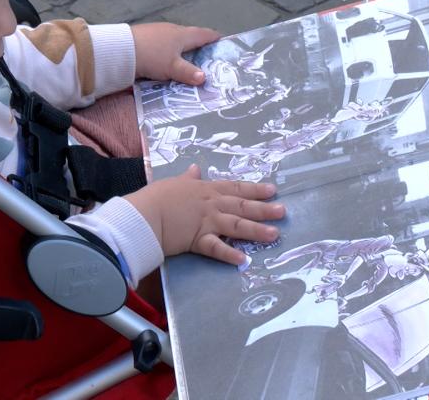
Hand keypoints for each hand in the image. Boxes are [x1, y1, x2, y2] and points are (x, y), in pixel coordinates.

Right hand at [125, 164, 284, 264]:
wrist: (145, 213)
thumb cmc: (157, 196)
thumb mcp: (174, 183)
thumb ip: (188, 178)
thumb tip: (195, 168)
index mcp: (206, 190)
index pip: (235, 188)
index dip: (255, 189)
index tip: (273, 191)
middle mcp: (211, 205)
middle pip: (242, 206)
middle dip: (264, 208)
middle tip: (283, 211)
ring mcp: (206, 222)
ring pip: (236, 225)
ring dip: (256, 230)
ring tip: (274, 234)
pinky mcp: (197, 240)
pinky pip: (216, 248)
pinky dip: (229, 254)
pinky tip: (243, 260)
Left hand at [131, 23, 219, 84]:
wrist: (121, 49)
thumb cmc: (152, 56)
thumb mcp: (173, 68)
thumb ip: (189, 73)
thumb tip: (204, 78)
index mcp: (183, 35)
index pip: (204, 34)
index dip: (215, 38)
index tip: (222, 42)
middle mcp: (173, 29)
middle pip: (190, 35)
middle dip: (199, 44)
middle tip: (206, 56)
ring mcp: (158, 31)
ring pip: (176, 39)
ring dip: (183, 48)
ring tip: (187, 60)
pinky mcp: (146, 36)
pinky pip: (164, 42)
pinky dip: (169, 50)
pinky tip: (165, 58)